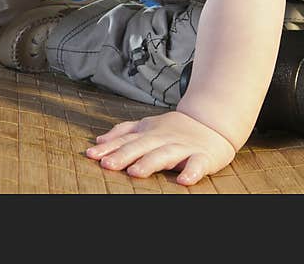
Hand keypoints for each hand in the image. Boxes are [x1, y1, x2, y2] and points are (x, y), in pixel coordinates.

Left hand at [85, 110, 236, 185]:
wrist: (212, 123)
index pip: (125, 140)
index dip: (109, 148)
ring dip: (149, 163)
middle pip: (141, 147)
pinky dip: (191, 172)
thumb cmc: (174, 129)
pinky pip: (197, 165)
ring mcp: (183, 147)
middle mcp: (163, 139)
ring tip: (135, 172)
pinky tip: (183, 181)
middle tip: (107, 164)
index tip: (91, 155)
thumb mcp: (147, 126)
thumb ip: (123, 132)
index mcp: (148, 133)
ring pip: (165, 155)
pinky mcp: (203, 157)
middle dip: (123, 155)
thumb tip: (99, 142)